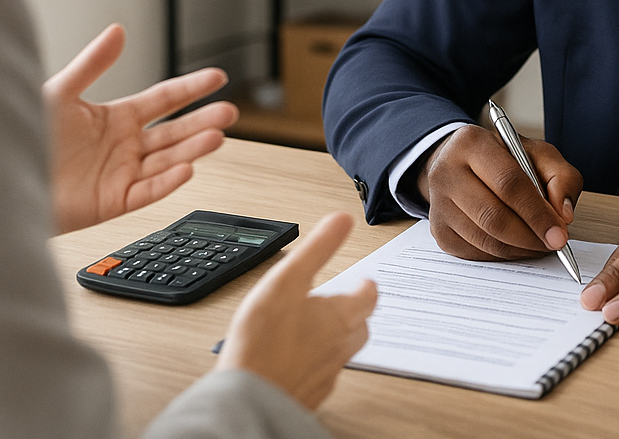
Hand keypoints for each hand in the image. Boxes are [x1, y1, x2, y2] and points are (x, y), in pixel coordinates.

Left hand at [45, 23, 236, 232]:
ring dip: (194, 148)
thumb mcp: (60, 92)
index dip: (191, 89)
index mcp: (115, 118)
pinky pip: (148, 191)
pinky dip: (169, 181)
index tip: (218, 77)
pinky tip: (186, 168)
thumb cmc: (23, 135)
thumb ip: (93, 64)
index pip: (164, 100)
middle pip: (175, 131)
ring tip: (218, 136)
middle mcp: (124, 146)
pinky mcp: (113, 201)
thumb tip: (118, 31)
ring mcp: (122, 174)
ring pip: (168, 159)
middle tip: (229, 111)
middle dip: (203, 121)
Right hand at [218, 212, 376, 409]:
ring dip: (336, 338)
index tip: (362, 280)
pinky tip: (296, 360)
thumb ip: (317, 248)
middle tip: (344, 303)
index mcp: (341, 316)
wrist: (248, 399)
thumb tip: (342, 219)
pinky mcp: (309, 393)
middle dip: (355, 312)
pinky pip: (321, 375)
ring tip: (319, 329)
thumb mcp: (288, 280)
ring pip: (342, 352)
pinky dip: (314, 363)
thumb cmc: (264, 341)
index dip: (365, 284)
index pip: (369, 296)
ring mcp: (326, 373)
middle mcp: (340, 346)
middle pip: (361, 326)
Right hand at [416, 123, 582, 260]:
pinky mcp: (439, 231)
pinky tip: (518, 244)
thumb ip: (562, 178)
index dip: (537, 213)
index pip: (508, 184)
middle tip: (554, 244)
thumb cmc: (507, 159)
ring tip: (539, 243)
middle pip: (493, 216)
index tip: (559, 235)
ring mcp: (439, 204)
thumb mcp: (540, 155)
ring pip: (485, 240)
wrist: (467, 165)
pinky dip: (503, 255)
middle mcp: (446, 172)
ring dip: (519, 249)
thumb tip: (563, 216)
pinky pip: (476, 253)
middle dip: (530, 236)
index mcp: (472, 143)